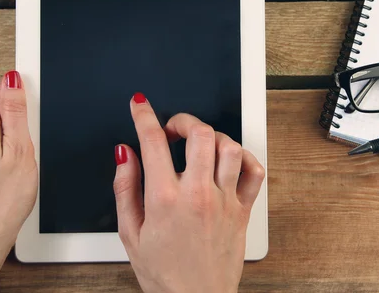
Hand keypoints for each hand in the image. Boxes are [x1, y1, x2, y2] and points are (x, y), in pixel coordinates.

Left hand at [0, 71, 37, 292]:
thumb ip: (16, 110)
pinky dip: (7, 144)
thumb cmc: (5, 197)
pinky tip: (13, 164)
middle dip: (20, 117)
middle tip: (28, 144)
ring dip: (14, 132)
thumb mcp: (21, 148)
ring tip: (21, 157)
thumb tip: (13, 79)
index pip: (1, 88)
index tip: (32, 119)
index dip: (23, 98)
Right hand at [113, 93, 264, 292]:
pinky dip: (244, 156)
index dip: (144, 115)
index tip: (140, 105)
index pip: (154, 141)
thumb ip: (125, 188)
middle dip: (183, 119)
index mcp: (165, 199)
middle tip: (173, 128)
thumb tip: (124, 155)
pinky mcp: (243, 210)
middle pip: (199, 133)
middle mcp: (198, 194)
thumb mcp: (130, 233)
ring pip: (228, 146)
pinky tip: (228, 159)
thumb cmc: (164, 273)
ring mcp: (225, 201)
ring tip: (199, 144)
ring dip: (212, 136)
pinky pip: (254, 171)